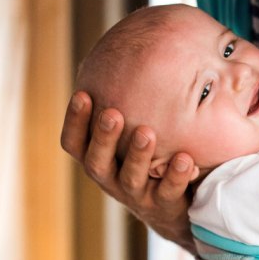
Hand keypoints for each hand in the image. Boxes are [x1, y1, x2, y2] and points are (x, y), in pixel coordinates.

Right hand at [61, 91, 198, 251]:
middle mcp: (111, 179)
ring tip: (147, 132)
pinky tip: (184, 157)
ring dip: (138, 155)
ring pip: (131, 178)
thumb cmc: (146, 159)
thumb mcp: (127, 135)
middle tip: (112, 114)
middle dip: (104, 137)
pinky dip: (175, 175)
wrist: (174, 207)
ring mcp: (136, 195)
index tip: (82, 94)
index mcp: (98, 159)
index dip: (74, 121)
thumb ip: (120, 104)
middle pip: (96, 162)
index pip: (74, 143)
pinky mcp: (163, 206)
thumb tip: (112, 52)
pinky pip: (168, 192)